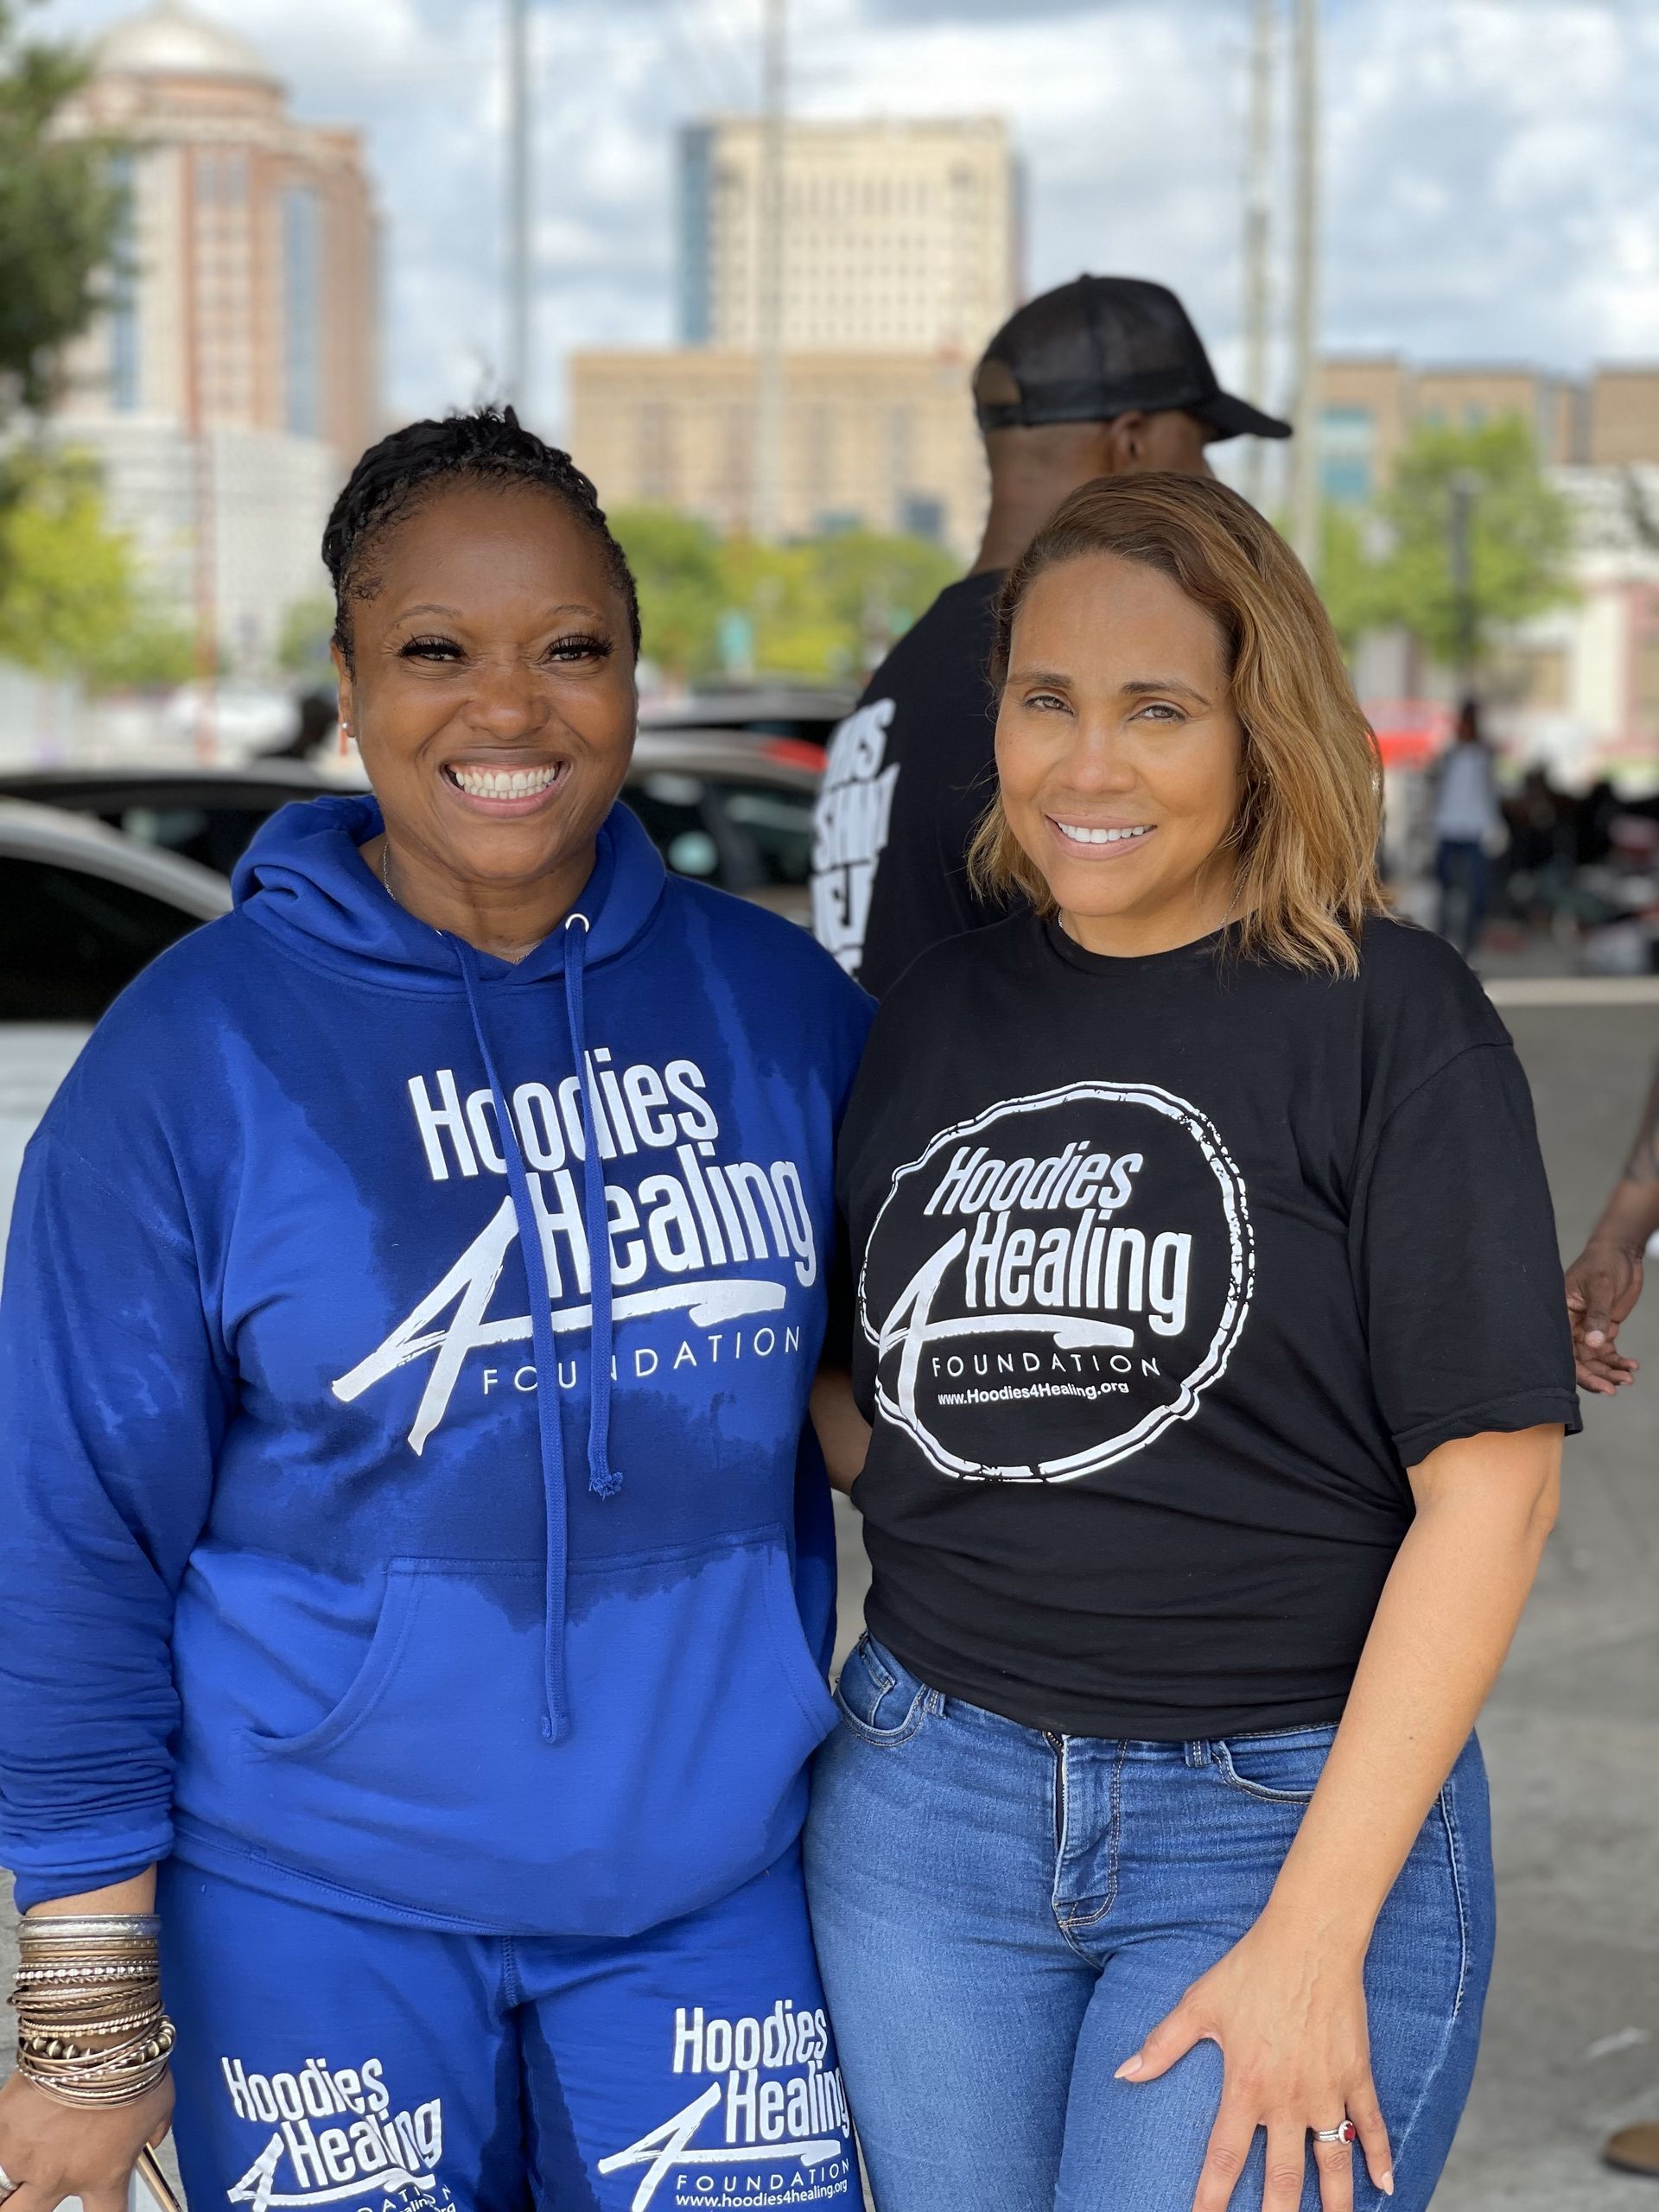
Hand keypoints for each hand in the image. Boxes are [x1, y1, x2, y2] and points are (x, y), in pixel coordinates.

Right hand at [0, 2067, 172, 2211]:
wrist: (95, 2036)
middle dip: (28, 2208)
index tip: (107, 2204)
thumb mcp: (162, 2103)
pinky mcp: (2, 2127)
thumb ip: (154, 2130)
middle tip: (37, 2189)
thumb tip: (153, 2137)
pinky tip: (22, 2113)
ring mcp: (25, 2156)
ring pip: (7, 2182)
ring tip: (34, 2139)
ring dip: (20, 2165)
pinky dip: (8, 2132)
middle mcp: (59, 2175)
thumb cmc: (132, 2065)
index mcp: (103, 2175)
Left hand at [1115, 1916, 1392, 2211]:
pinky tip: (1386, 2185)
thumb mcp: (1200, 2004)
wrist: (1310, 1939)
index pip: (1224, 2156)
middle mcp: (1288, 2099)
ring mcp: (1327, 2090)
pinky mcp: (1356, 2075)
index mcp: (1246, 2085)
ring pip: (1332, 2163)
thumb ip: (1163, 2044)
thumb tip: (1123, 2074)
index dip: (1211, 2196)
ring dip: (1334, 2203)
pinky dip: (1380, 2155)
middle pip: (1283, 2177)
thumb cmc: (1251, 1968)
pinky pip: (1372, 2125)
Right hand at [1564, 1236, 1643, 1393]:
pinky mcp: (1603, 1328)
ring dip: (1611, 1371)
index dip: (1580, 1372)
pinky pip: (1608, 1352)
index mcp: (1561, 1314)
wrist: (1621, 1252)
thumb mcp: (1601, 1286)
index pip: (1564, 1351)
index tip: (1601, 1386)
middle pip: (1579, 1360)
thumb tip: (1593, 1345)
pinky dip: (1619, 1361)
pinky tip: (1632, 1365)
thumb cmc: (1603, 1262)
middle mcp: (1571, 1325)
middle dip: (1598, 1376)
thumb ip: (1597, 1315)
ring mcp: (1588, 1328)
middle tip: (1617, 1387)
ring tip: (1629, 1377)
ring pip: (1595, 1360)